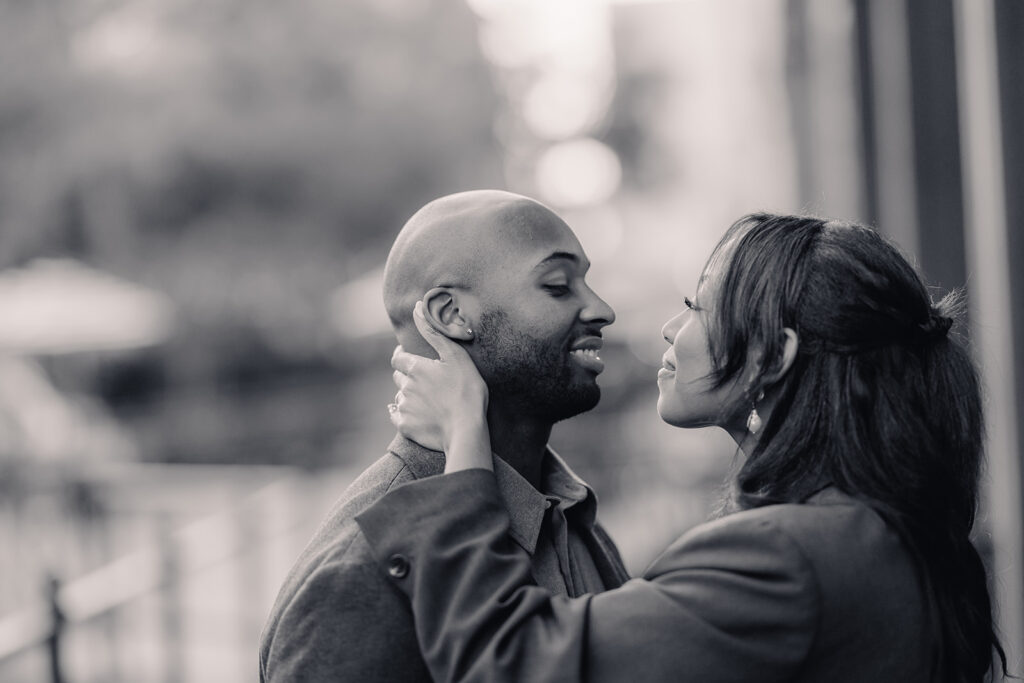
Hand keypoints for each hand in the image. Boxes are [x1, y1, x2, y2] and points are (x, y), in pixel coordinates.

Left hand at [390, 301, 491, 470]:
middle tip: (423, 379)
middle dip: (407, 375)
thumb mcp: (454, 355)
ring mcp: (404, 407)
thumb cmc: (467, 390)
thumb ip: (433, 332)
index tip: (410, 357)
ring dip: (408, 395)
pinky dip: (401, 413)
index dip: (402, 356)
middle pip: (398, 377)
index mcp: (415, 368)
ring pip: (400, 396)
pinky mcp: (405, 426)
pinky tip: (413, 413)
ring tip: (426, 399)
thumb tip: (417, 307)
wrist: (466, 428)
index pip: (398, 358)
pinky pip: (396, 416)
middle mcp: (405, 386)